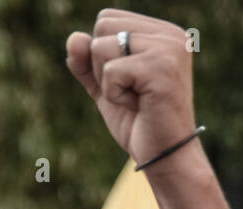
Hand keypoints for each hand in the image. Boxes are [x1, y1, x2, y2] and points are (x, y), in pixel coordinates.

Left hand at [66, 10, 196, 167]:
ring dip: (108, 81)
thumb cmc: (138, 122)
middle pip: (102, 27)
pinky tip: (138, 105)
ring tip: (136, 97)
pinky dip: (114, 94)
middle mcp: (170, 33)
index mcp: (162, 32)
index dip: (102, 55)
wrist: (163, 154)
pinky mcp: (161, 67)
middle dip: (102, 65)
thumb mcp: (105, 88)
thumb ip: (86, 63)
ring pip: (101, 47)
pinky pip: (110, 71)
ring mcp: (168, 48)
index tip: (128, 80)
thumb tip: (73, 38)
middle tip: (130, 90)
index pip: (107, 19)